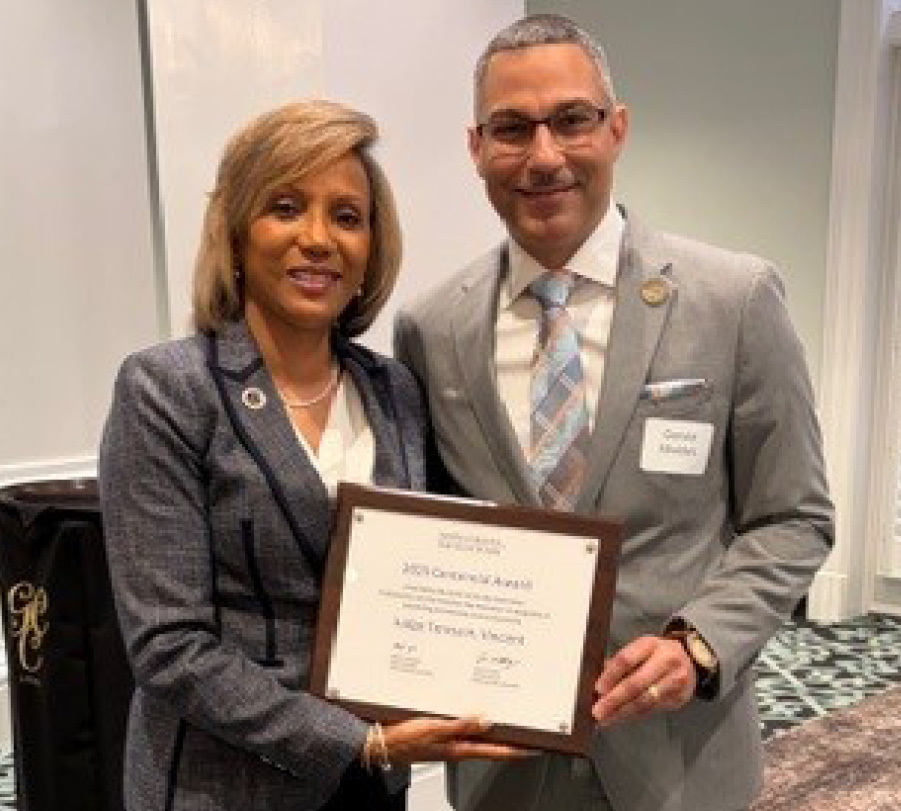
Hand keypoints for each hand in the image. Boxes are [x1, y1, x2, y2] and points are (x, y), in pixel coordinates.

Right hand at [381, 716, 533, 764]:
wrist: (379, 744)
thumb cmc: (402, 740)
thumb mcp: (433, 728)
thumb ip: (460, 724)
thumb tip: (486, 719)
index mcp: (459, 748)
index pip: (496, 751)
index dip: (517, 750)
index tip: (536, 747)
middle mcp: (457, 746)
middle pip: (490, 742)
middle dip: (508, 736)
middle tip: (526, 727)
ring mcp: (448, 741)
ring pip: (477, 734)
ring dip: (491, 727)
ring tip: (507, 718)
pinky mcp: (438, 734)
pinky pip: (461, 727)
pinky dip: (471, 720)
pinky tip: (472, 711)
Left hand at [592, 635, 695, 725]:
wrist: (689, 660)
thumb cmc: (656, 654)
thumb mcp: (640, 649)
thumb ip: (620, 663)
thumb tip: (599, 683)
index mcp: (650, 644)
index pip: (627, 660)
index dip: (611, 675)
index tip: (598, 689)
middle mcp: (666, 661)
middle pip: (636, 684)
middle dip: (614, 700)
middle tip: (597, 711)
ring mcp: (675, 681)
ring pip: (644, 701)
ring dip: (622, 712)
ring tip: (605, 719)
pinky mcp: (679, 698)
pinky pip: (652, 709)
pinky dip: (633, 715)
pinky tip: (620, 717)